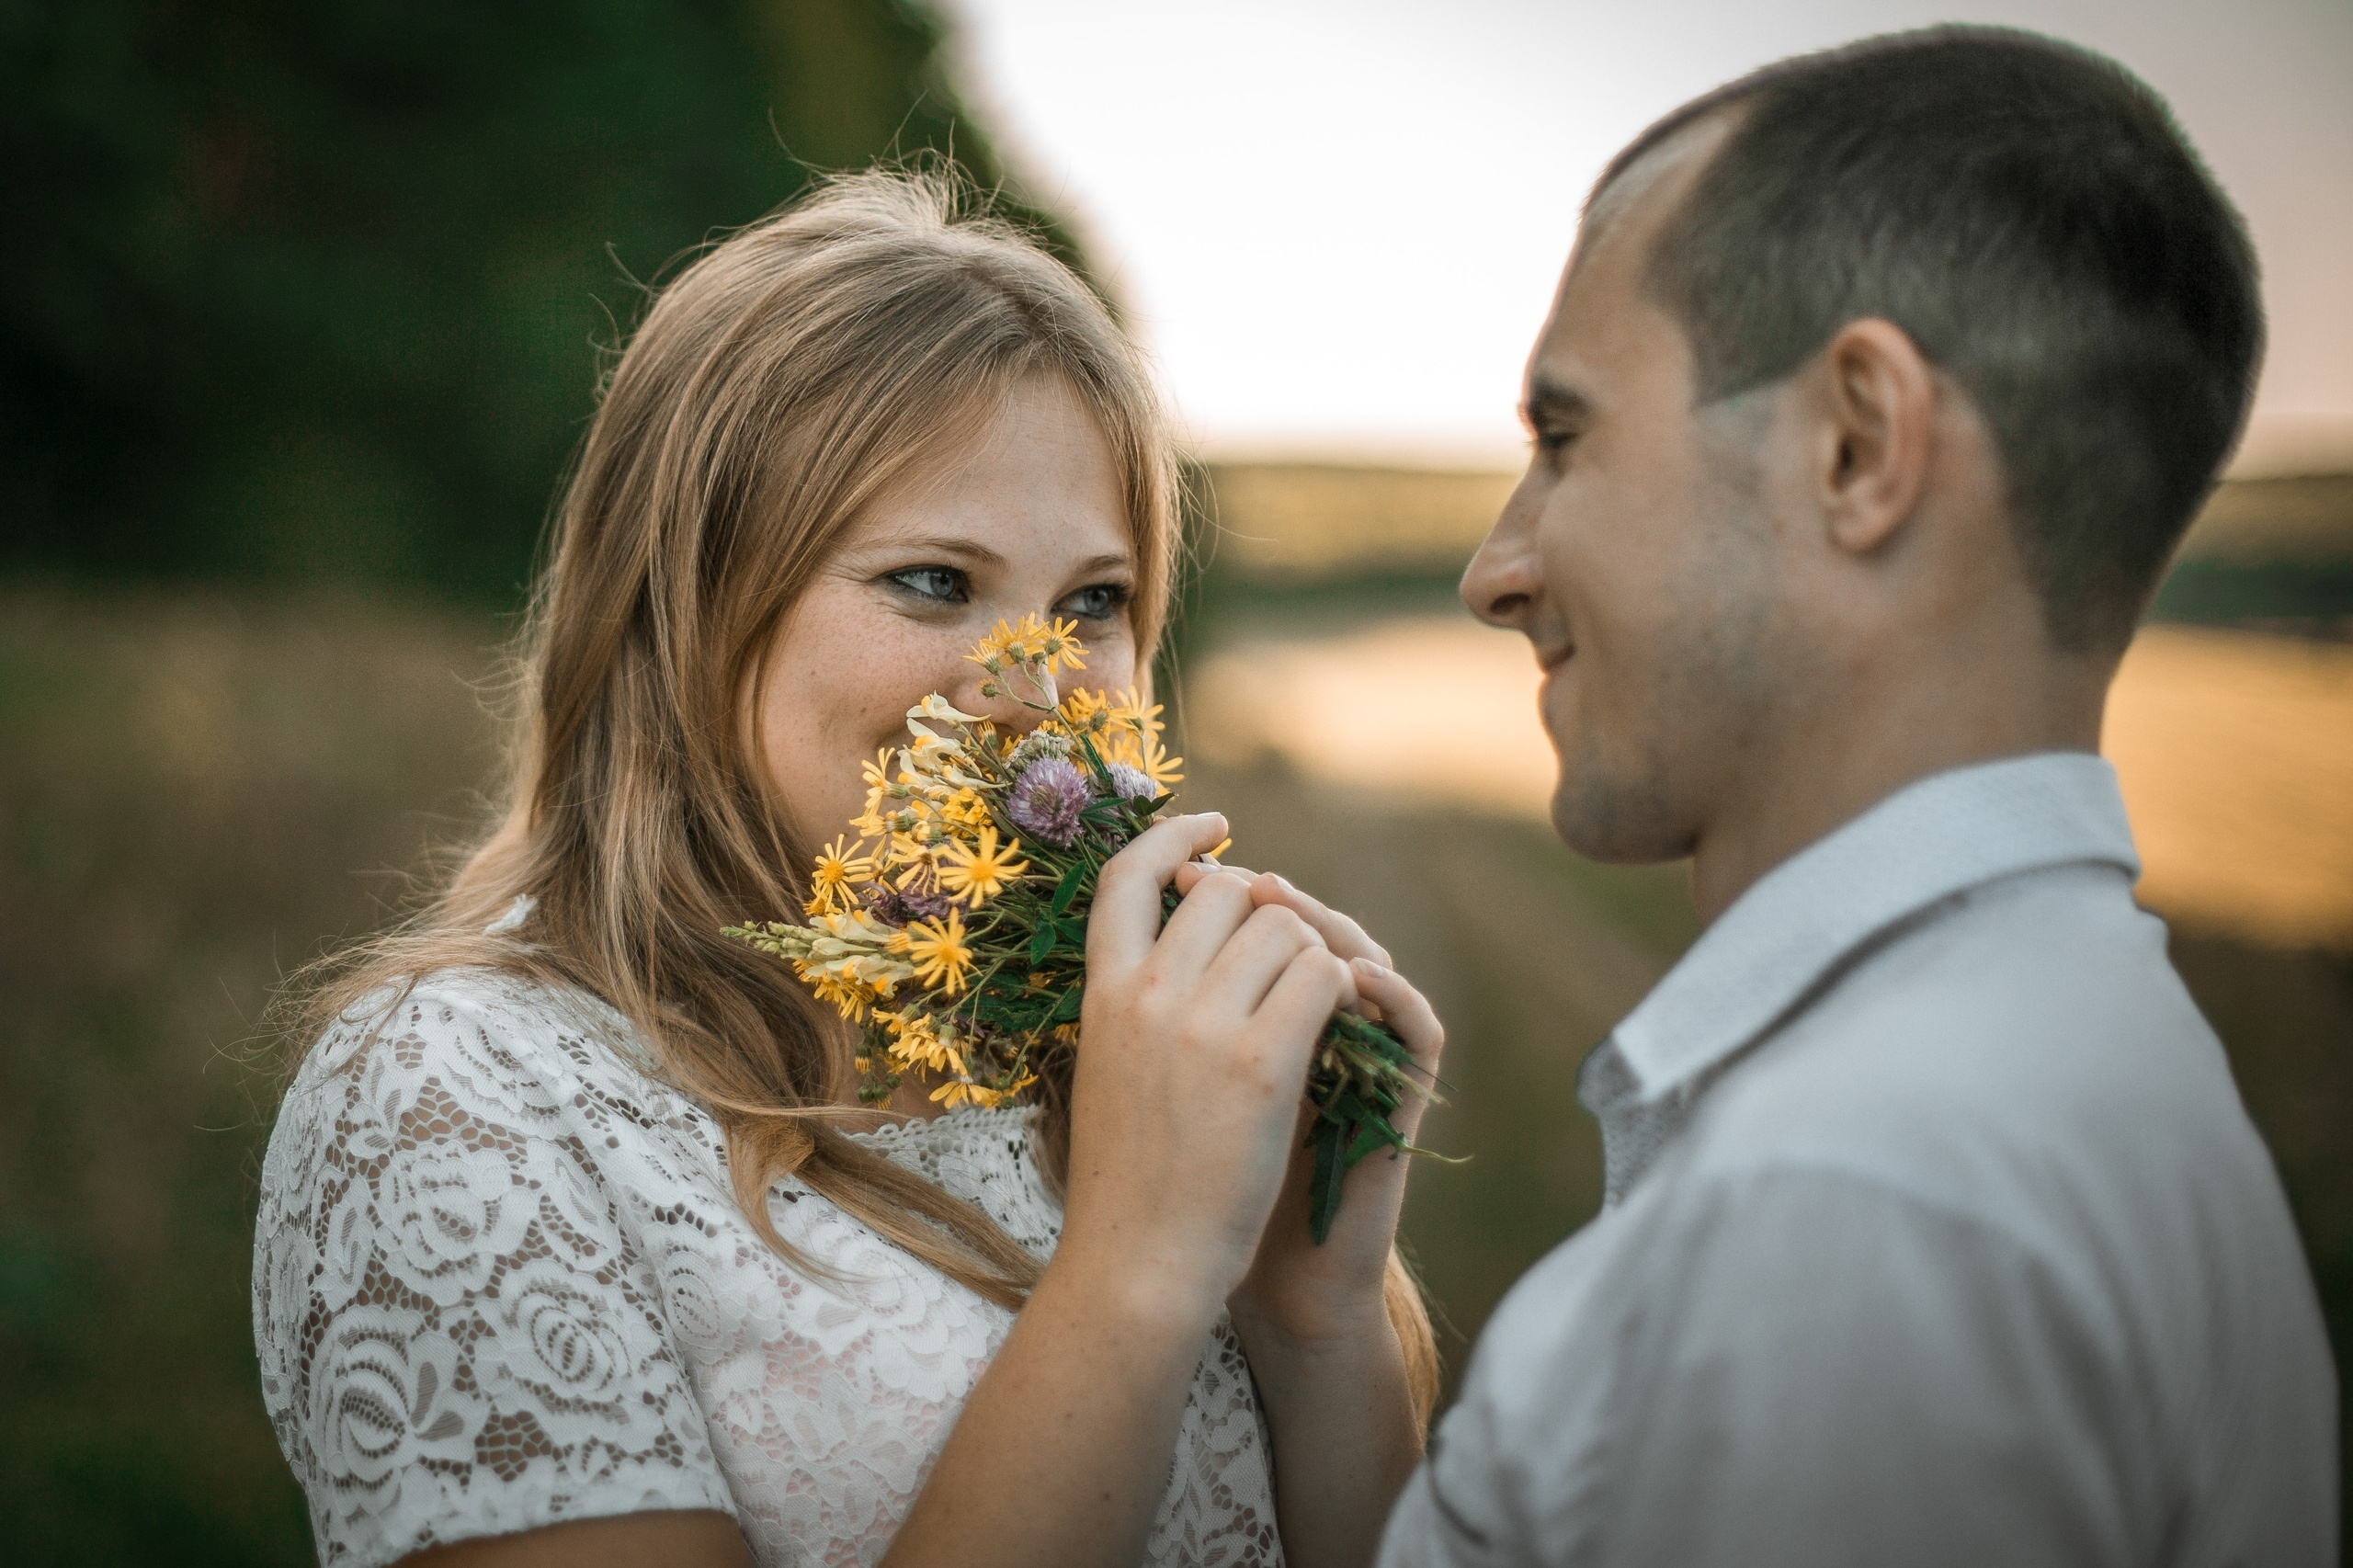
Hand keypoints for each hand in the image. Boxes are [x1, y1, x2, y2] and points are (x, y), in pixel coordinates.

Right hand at [1063, 815, 1359, 1329]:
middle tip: (1288, 959)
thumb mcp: (1106, 1070)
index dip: (1176, 838)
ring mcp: (1204, 1025)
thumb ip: (1133, 1005)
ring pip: (1286, 928)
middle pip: (1227, 892)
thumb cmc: (1127, 1184)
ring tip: (1312, 1010)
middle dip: (1267, 914)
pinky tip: (1336, 1028)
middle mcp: (1148, 994)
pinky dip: (1341, 992)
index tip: (1218, 830)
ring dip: (1313, 957)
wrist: (1139, 1265)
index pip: (1126, 876)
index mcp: (1103, 994)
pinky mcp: (1263, 1063)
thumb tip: (1172, 948)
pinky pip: (1323, 978)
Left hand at [1170, 864, 1446, 1349]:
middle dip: (1274, 899)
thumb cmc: (1168, 1182)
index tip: (1186, 864)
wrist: (1204, 1276)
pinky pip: (1417, 1027)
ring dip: (1329, 926)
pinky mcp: (1398, 1103)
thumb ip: (1158, 1003)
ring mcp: (1363, 1060)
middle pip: (1314, 929)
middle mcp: (1316, 1028)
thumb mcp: (1154, 1075)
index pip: (1263, 923)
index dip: (1231, 885)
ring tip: (1285, 906)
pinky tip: (1353, 974)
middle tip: (1243, 882)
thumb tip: (1135, 911)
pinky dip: (1392, 992)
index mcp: (1257, 1015)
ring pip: (1370, 959)